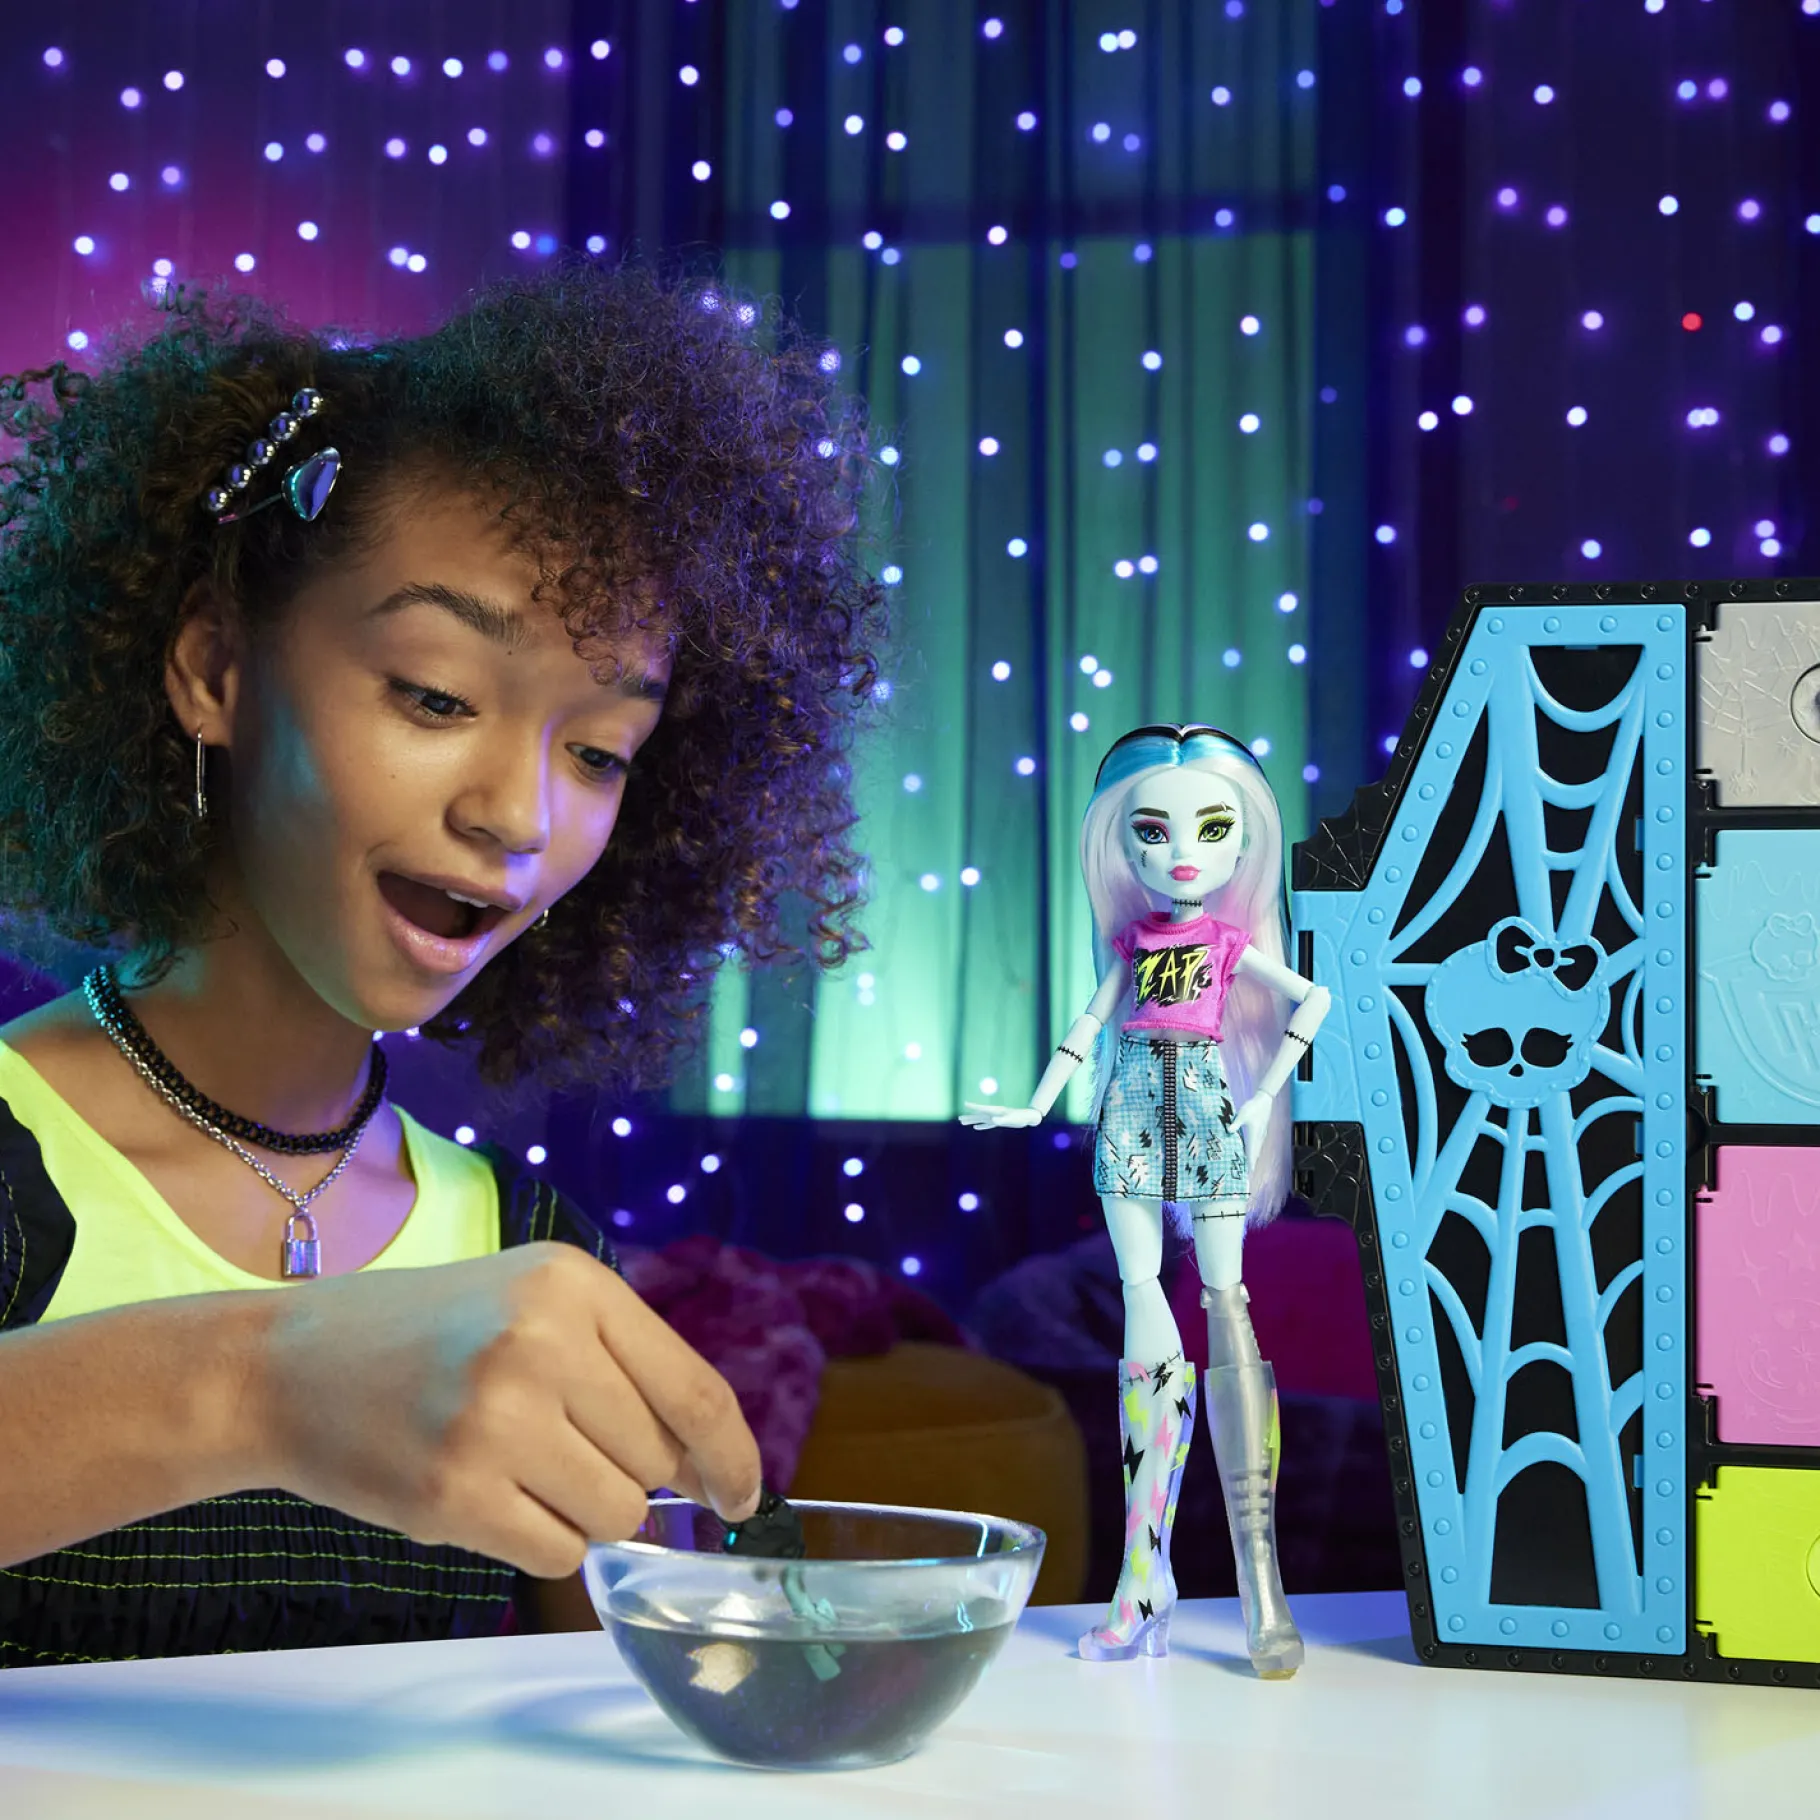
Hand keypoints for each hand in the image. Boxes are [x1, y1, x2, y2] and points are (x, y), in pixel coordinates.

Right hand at [247, 1242, 762, 1580]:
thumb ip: (624, 1363)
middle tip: (555, 1443)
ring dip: (583, 1509)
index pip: (695, 1393)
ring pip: (613, 1515)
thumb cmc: (430, 1334)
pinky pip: (555, 1554)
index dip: (734, 1458)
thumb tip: (707, 1464)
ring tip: (518, 1465)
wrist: (285, 1365)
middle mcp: (541, 1343)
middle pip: (656, 1462)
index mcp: (572, 1285)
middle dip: (626, 1471)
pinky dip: (537, 1539)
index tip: (742, 1498)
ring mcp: (496, 1420)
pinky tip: (487, 1495)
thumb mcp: (533, 1302)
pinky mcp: (453, 1493)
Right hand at [958, 1102, 1041, 1129]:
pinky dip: (981, 1126)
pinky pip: (987, 1124)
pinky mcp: (999, 1122)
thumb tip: (993, 1120)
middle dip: (969, 1116)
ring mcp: (996, 1117)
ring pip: (981, 1119)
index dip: (974, 1106)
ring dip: (972, 1121)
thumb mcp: (1012, 1119)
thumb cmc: (1021, 1117)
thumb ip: (1002, 1119)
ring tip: (963, 1122)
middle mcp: (994, 1113)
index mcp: (996, 1110)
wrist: (1028, 1117)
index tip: (965, 1104)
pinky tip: (975, 1128)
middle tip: (959, 1119)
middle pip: (979, 1115)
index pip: (982, 1108)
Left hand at [1232, 1092, 1273, 1170]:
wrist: (1264, 1100)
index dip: (1251, 1161)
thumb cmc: (1252, 1107)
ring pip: (1258, 1147)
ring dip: (1255, 1155)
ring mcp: (1262, 1133)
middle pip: (1256, 1151)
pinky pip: (1259, 1142)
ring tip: (1252, 1163)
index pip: (1252, 1151)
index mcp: (1254, 1134)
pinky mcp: (1262, 1129)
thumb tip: (1228, 1131)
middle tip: (1251, 1171)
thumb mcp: (1241, 1115)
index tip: (1251, 1170)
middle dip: (1253, 1161)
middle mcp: (1259, 1136)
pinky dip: (1256, 1149)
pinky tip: (1255, 1149)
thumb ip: (1235, 1124)